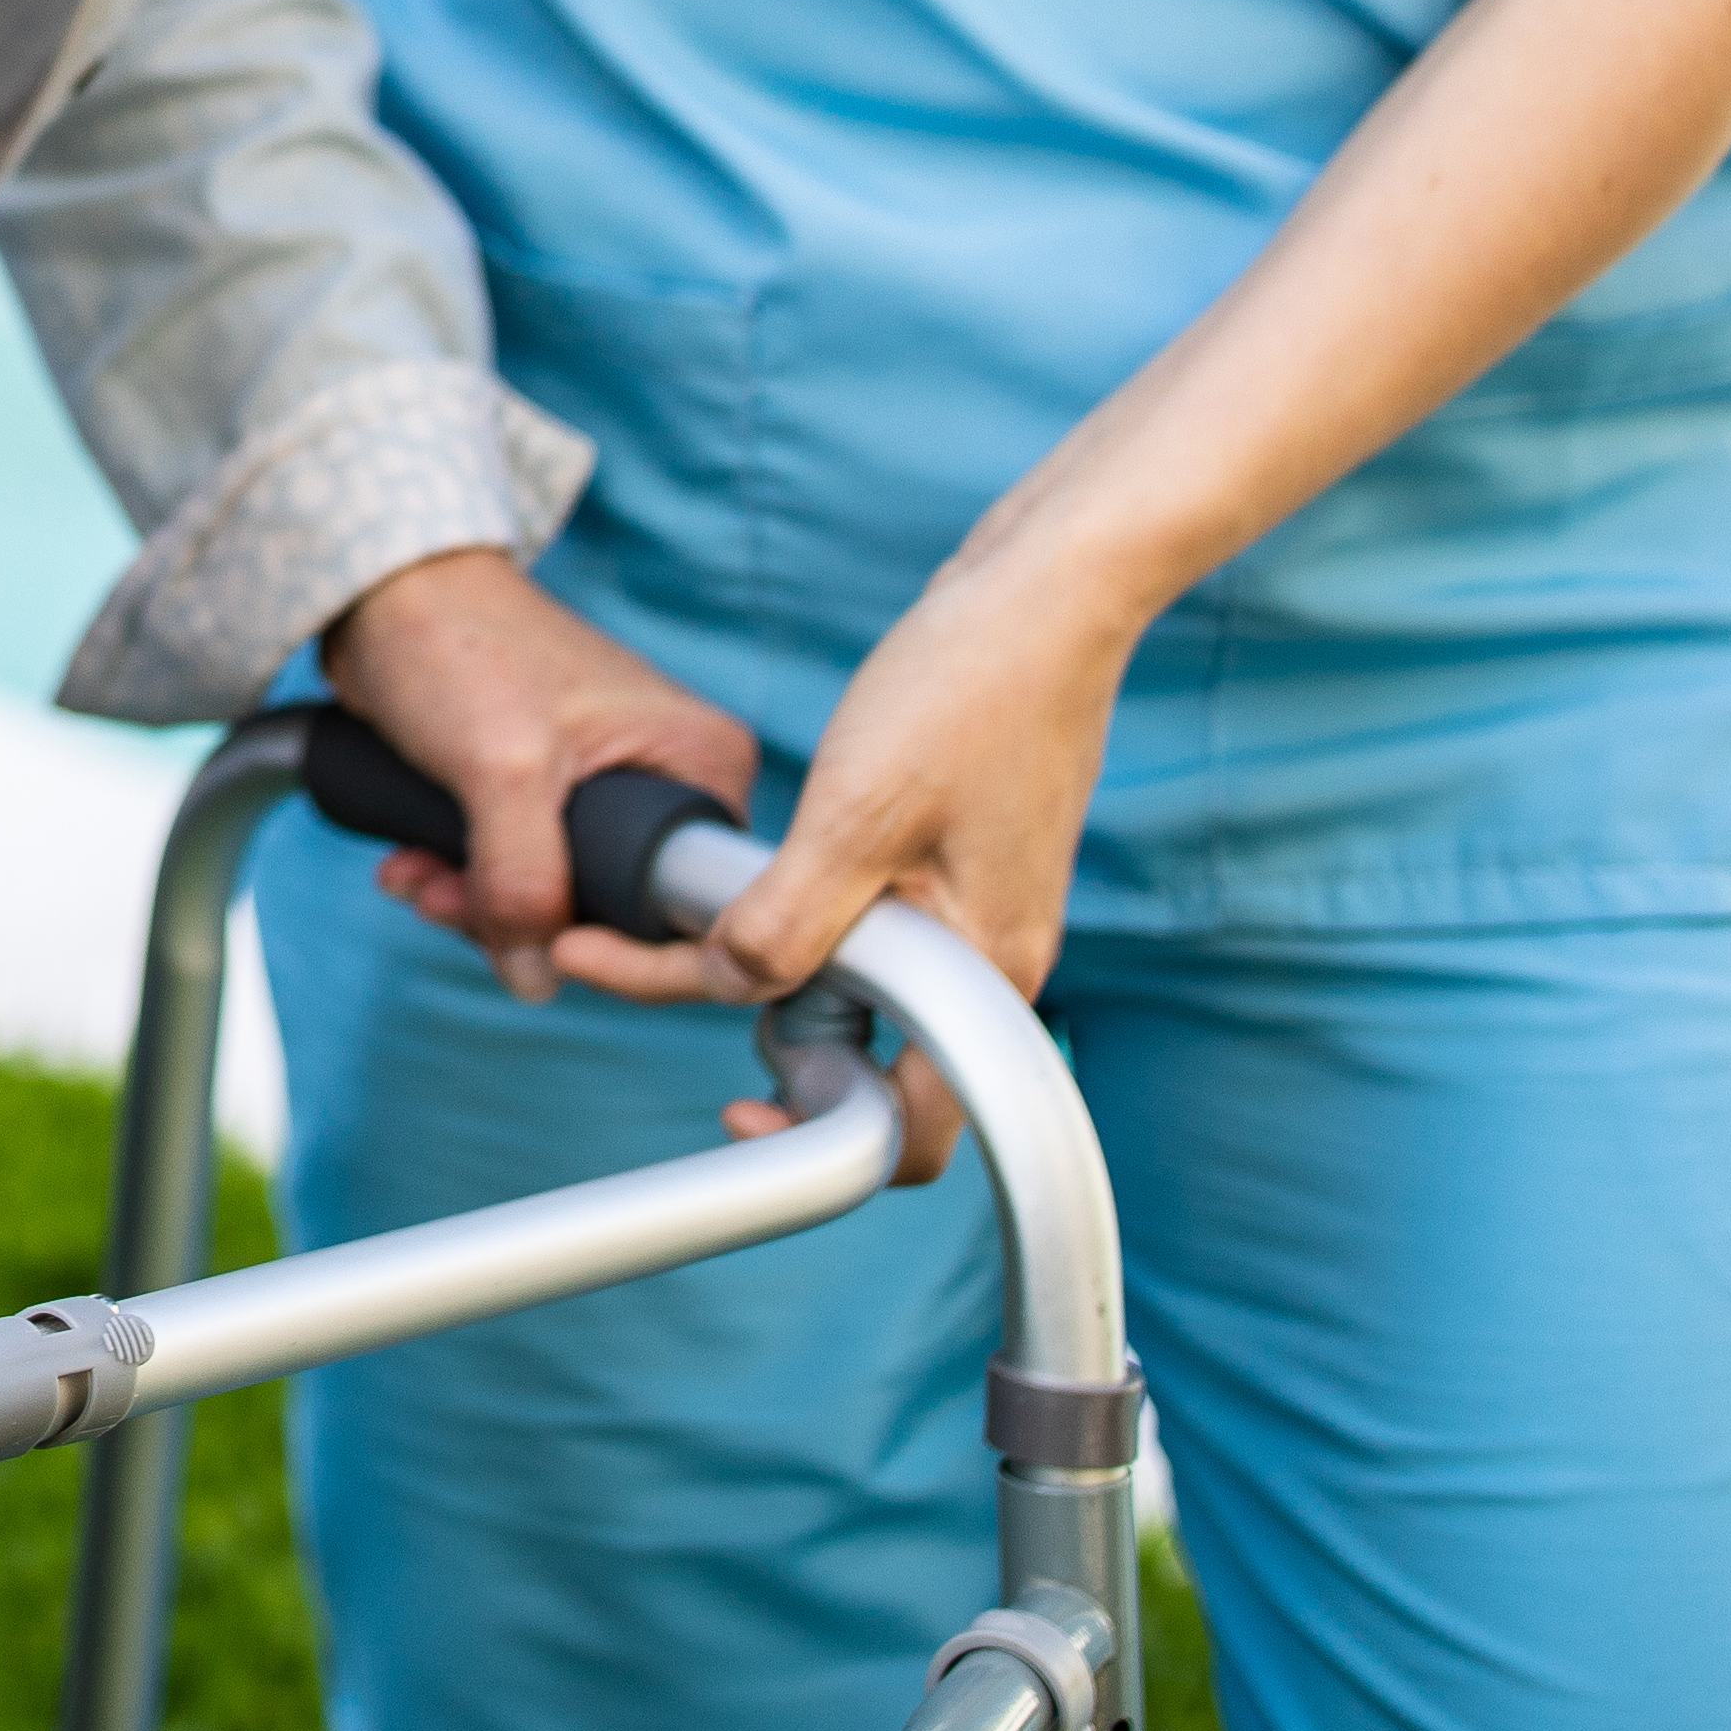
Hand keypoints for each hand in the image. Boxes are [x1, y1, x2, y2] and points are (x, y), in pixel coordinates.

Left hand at [316, 550, 765, 1006]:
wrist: (384, 591)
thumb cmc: (456, 643)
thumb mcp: (501, 769)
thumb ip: (525, 881)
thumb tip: (537, 977)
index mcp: (700, 762)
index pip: (697, 905)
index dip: (628, 948)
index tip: (551, 946)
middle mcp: (669, 779)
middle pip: (619, 912)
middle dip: (525, 922)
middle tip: (451, 902)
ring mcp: (610, 790)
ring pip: (559, 900)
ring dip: (479, 905)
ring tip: (418, 877)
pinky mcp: (550, 796)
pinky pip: (521, 873)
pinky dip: (466, 882)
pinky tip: (413, 865)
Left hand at [569, 532, 1144, 1185]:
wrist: (1046, 592)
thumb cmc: (967, 692)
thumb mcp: (852, 816)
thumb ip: (786, 925)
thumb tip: (731, 991)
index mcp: (984, 979)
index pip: (910, 1131)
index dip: (815, 1138)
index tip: (732, 1113)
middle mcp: (995, 964)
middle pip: (876, 1060)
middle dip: (778, 1034)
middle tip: (684, 963)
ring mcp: (983, 913)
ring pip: (868, 990)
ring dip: (787, 968)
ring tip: (708, 909)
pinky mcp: (965, 865)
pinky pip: (881, 929)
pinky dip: (816, 917)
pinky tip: (772, 866)